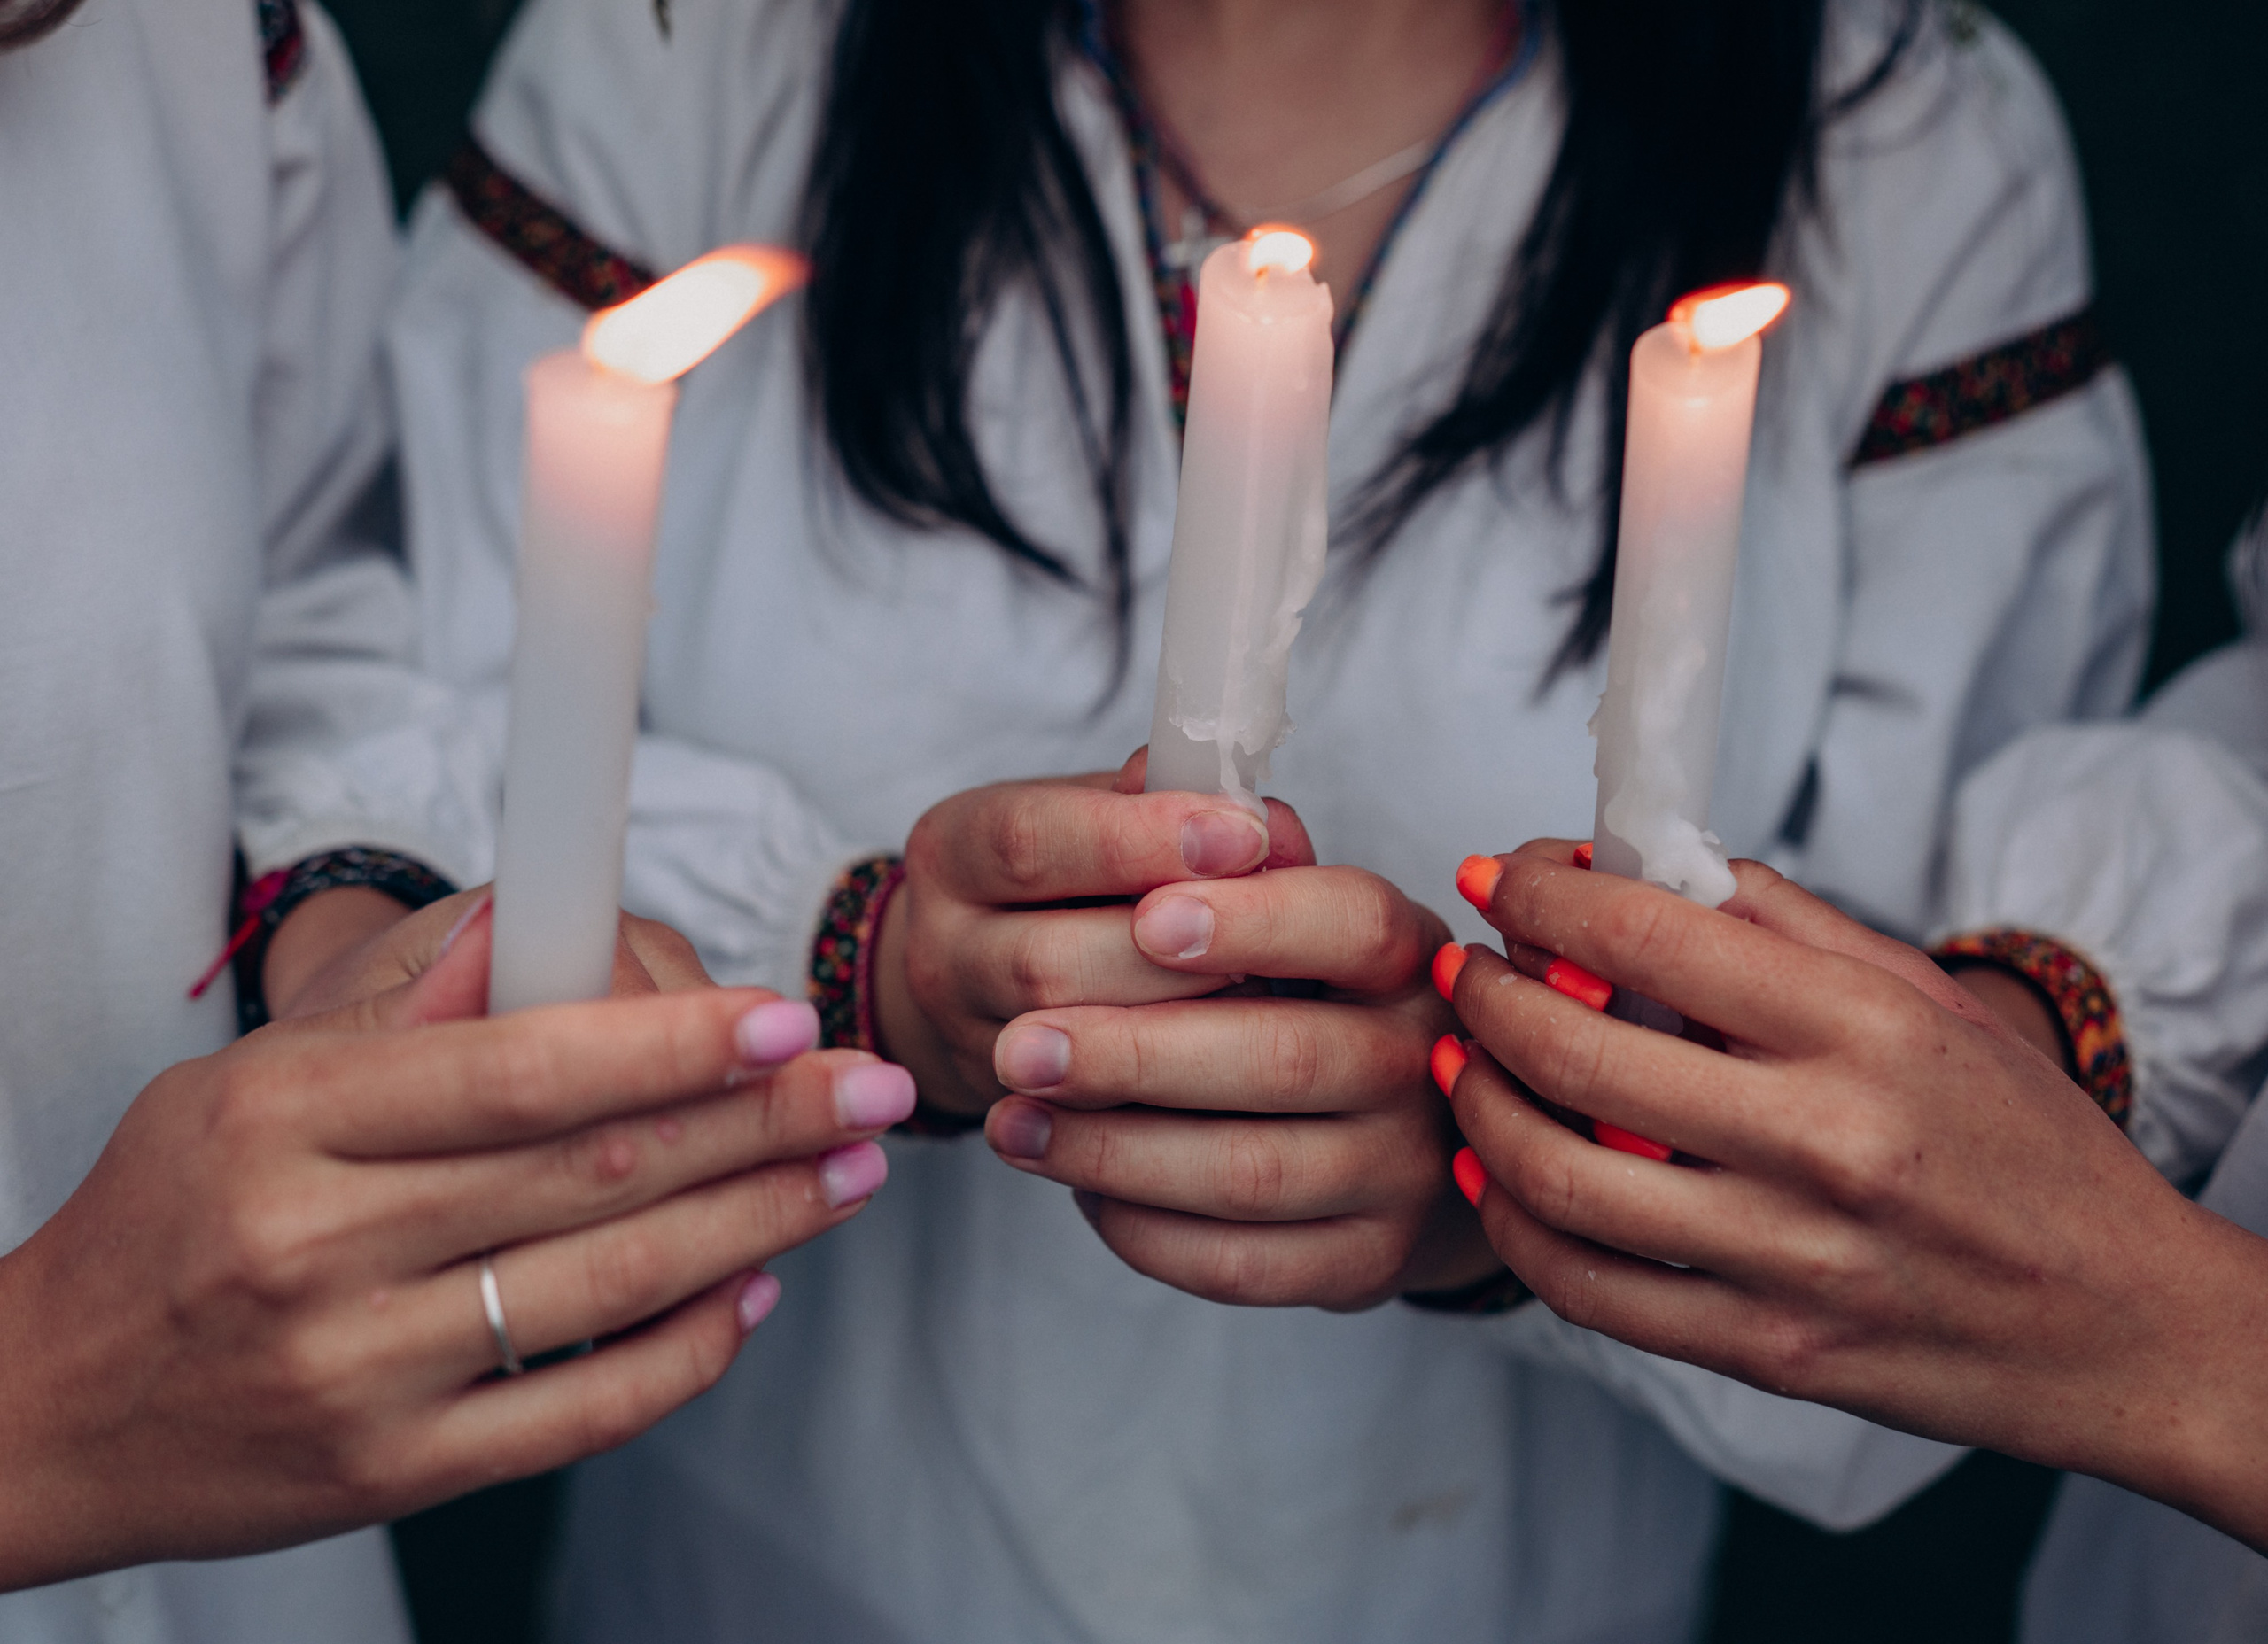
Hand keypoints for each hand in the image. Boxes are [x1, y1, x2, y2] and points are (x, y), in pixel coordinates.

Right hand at [0, 898, 914, 1590]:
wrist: (43, 1408)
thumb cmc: (169, 1214)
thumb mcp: (247, 1076)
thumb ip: (401, 1003)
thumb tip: (536, 918)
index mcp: (288, 1120)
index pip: (519, 1070)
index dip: (670, 1042)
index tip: (786, 1018)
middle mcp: (321, 1245)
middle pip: (591, 1173)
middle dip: (758, 1124)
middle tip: (871, 1089)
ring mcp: (359, 1372)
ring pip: (607, 1289)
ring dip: (755, 1225)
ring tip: (847, 1174)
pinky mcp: (391, 1472)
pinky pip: (578, 1412)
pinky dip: (685, 1353)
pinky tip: (755, 1291)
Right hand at [872, 750, 1312, 1114]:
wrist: (978, 973)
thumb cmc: (1066, 871)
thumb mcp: (1098, 810)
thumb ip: (1175, 802)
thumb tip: (1269, 825)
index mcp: (955, 849)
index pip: (1030, 842)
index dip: (1138, 840)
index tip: (1241, 836)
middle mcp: (940, 951)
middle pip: (1046, 964)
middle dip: (1170, 955)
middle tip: (1268, 942)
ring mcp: (969, 1043)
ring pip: (1068, 1053)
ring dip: (1179, 1025)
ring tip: (1262, 995)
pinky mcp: (1013, 1116)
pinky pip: (1095, 1118)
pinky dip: (1173, 1093)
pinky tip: (1236, 1067)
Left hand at [968, 757, 1496, 1309]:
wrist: (1383, 1130)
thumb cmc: (1287, 990)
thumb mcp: (1261, 902)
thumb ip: (1208, 845)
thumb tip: (1157, 786)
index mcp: (1406, 947)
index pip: (1351, 922)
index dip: (1254, 920)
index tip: (1149, 918)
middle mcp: (1425, 1058)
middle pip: (1285, 1056)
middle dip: (1136, 1053)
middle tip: (1018, 1048)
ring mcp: (1404, 1171)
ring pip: (1249, 1172)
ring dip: (1112, 1150)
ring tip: (1008, 1122)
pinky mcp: (1364, 1264)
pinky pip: (1240, 1263)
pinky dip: (1144, 1229)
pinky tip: (1075, 1186)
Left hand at [1440, 840, 2267, 1549]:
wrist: (2121, 1322)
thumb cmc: (2025, 1148)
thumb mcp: (1930, 1004)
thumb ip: (1788, 923)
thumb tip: (1648, 862)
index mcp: (1864, 1032)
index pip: (1650, 936)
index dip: (1539, 894)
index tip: (1492, 879)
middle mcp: (1822, 1142)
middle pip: (1579, 1052)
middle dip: (1486, 995)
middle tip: (1460, 970)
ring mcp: (1788, 1258)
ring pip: (1560, 1178)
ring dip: (1478, 1106)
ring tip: (1459, 1062)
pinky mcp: (1765, 1349)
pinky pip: (1591, 1292)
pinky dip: (1516, 1226)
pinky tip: (1495, 1174)